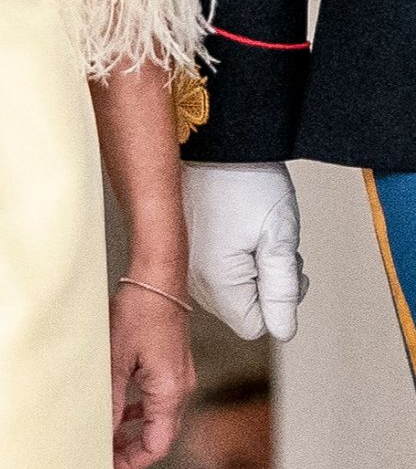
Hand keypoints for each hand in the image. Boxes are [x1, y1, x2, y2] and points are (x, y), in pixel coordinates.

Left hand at [110, 280, 194, 468]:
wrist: (159, 278)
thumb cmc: (140, 312)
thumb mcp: (118, 359)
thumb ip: (111, 399)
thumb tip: (103, 431)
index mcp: (169, 392)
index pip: (156, 446)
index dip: (132, 461)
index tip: (108, 467)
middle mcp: (180, 389)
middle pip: (159, 435)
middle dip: (131, 447)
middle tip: (103, 453)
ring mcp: (179, 376)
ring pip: (158, 416)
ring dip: (135, 428)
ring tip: (108, 433)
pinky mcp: (173, 364)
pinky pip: (159, 397)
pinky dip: (141, 408)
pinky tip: (121, 405)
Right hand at [183, 161, 308, 340]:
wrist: (212, 138)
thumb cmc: (245, 179)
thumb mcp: (278, 235)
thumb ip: (283, 290)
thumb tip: (284, 331)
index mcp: (216, 281)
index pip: (255, 326)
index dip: (281, 301)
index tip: (287, 266)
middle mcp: (190, 277)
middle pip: (240, 308)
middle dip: (265, 283)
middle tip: (274, 242)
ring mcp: (182, 260)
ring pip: (227, 288)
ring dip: (250, 268)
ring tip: (255, 228)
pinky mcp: (180, 245)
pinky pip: (211, 268)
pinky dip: (231, 254)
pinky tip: (236, 224)